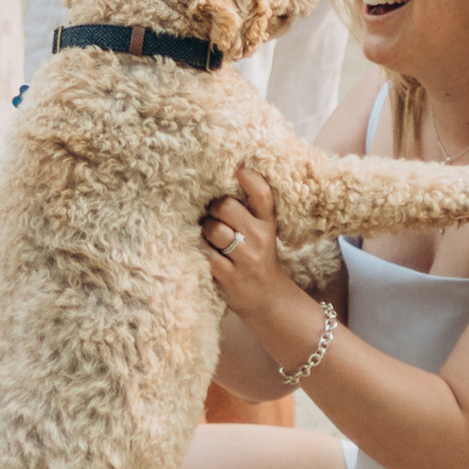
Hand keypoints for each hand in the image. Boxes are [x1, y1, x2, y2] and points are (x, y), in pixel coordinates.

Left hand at [203, 163, 322, 361]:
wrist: (269, 301)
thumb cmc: (258, 259)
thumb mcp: (262, 233)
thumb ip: (246, 211)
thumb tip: (212, 182)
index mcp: (268, 223)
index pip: (262, 193)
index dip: (247, 176)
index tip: (234, 167)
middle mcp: (260, 238)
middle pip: (226, 206)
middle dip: (212, 208)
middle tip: (212, 216)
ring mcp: (246, 258)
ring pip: (213, 229)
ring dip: (204, 231)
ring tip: (209, 238)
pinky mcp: (230, 276)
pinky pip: (205, 253)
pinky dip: (199, 250)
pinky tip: (203, 253)